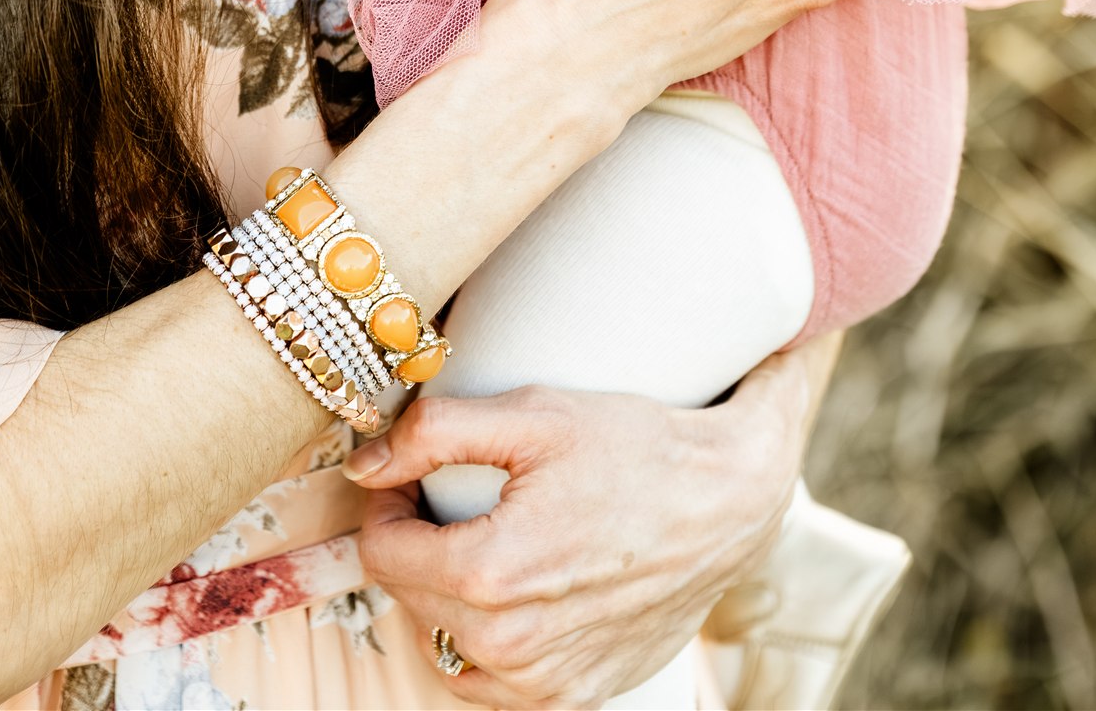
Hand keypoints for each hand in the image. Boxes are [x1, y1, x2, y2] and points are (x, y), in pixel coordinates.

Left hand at [350, 350, 834, 708]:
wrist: (729, 501)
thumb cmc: (636, 447)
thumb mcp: (534, 412)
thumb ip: (436, 431)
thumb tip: (367, 462)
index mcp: (490, 574)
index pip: (381, 554)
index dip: (390, 506)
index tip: (417, 476)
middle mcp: (511, 646)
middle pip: (412, 597)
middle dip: (422, 544)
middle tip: (460, 497)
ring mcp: (546, 683)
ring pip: (448, 643)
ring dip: (452, 595)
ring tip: (492, 539)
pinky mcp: (577, 698)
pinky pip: (496, 681)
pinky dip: (494, 638)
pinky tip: (523, 590)